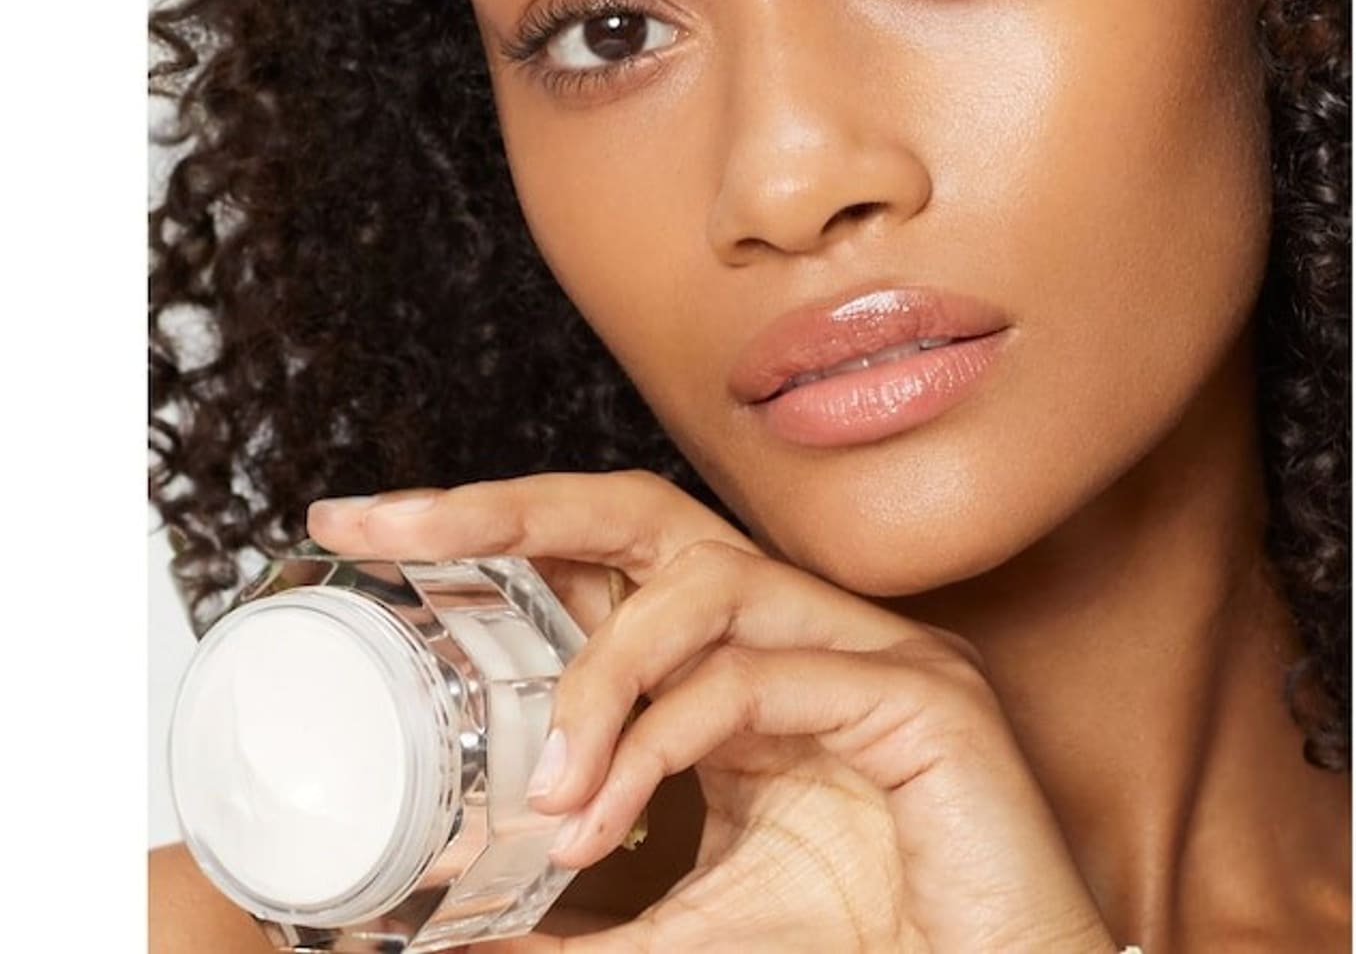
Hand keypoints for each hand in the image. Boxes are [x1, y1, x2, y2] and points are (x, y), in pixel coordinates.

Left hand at [307, 471, 1116, 953]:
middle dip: (506, 510)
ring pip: (700, 588)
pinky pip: (759, 676)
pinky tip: (614, 822)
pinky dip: (665, 742)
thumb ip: (590, 916)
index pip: (613, 566)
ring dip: (597, 683)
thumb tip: (455, 946)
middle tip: (389, 525)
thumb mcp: (690, 923)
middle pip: (643, 513)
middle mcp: (800, 628)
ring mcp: (862, 648)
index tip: (372, 533)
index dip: (496, 536)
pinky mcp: (918, 692)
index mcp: (748, 660)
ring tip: (546, 797)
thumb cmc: (864, 945)